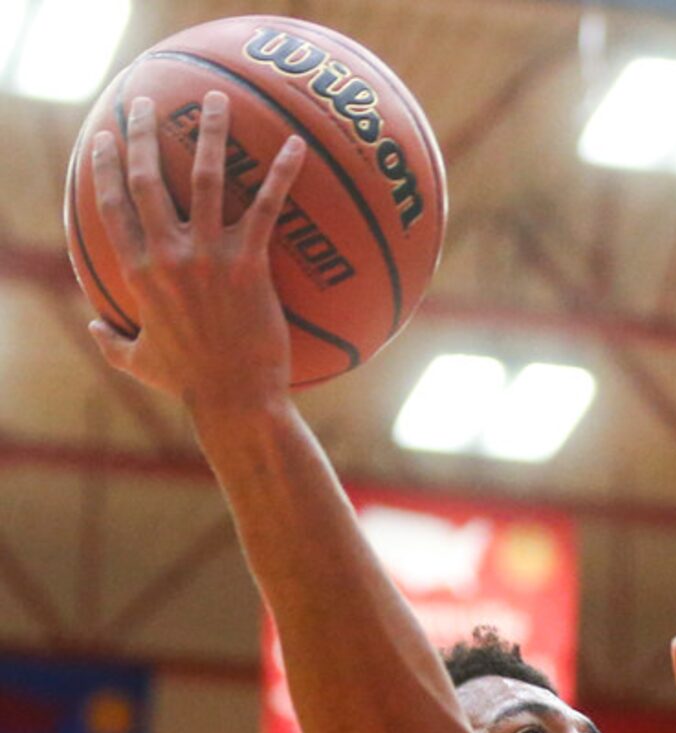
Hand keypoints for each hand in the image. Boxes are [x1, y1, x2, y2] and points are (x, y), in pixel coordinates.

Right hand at [87, 90, 304, 411]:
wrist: (236, 401)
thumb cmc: (192, 386)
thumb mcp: (141, 362)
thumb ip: (112, 342)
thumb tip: (92, 327)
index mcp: (139, 272)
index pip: (112, 205)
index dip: (105, 167)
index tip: (104, 140)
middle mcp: (168, 255)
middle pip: (149, 178)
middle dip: (144, 133)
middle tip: (146, 103)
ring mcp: (209, 256)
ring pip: (207, 178)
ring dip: (210, 133)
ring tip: (215, 100)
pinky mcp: (250, 265)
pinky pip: (267, 207)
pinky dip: (282, 174)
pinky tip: (296, 146)